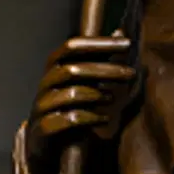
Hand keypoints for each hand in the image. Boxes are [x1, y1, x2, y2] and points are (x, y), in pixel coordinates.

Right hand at [27, 35, 135, 173]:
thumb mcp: (82, 80)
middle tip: (131, 74)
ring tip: (114, 98)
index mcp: (54, 67)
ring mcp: (42, 105)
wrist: (43, 141)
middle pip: (73, 70)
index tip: (127, 44)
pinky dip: (90, 118)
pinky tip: (105, 119)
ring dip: (96, 95)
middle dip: (104, 70)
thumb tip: (120, 32)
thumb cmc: (68, 105)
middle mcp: (46, 83)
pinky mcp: (44, 127)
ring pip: (70, 94)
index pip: (73, 46)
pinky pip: (68, 120)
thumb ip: (99, 59)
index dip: (99, 43)